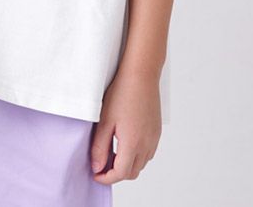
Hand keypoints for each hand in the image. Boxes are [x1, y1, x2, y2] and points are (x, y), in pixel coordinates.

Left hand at [89, 67, 161, 183]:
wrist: (141, 74)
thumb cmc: (122, 93)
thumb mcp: (105, 120)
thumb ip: (99, 147)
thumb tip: (97, 167)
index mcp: (132, 144)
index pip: (120, 174)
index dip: (106, 178)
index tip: (95, 174)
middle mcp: (147, 144)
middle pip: (132, 172)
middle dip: (116, 173)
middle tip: (101, 164)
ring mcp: (154, 138)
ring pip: (141, 163)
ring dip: (127, 164)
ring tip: (111, 152)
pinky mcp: (157, 131)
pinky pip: (148, 152)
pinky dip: (136, 155)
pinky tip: (125, 142)